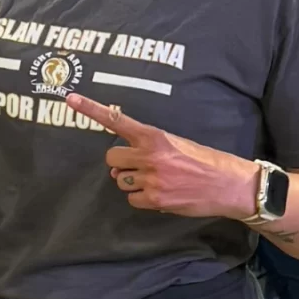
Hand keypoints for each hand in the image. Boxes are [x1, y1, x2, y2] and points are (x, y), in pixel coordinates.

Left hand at [63, 92, 255, 220]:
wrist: (229, 184)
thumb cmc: (204, 161)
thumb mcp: (177, 143)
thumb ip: (147, 149)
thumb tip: (119, 168)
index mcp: (154, 136)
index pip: (116, 120)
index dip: (91, 109)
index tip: (70, 98)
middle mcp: (149, 156)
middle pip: (111, 159)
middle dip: (120, 164)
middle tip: (137, 166)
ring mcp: (152, 179)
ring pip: (121, 181)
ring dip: (132, 182)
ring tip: (157, 180)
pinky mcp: (156, 200)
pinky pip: (132, 200)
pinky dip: (142, 199)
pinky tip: (161, 194)